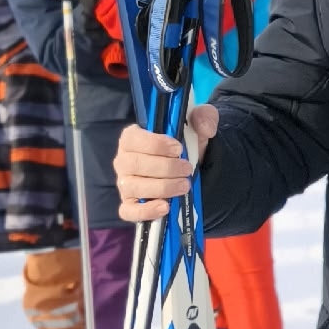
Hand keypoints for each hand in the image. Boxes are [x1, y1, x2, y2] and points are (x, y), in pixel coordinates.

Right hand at [115, 104, 217, 219]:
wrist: (192, 170)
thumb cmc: (187, 145)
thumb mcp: (199, 125)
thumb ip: (204, 117)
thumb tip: (204, 127)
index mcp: (133, 138)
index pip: (132, 139)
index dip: (155, 144)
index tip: (178, 148)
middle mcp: (124, 161)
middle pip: (134, 164)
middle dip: (165, 167)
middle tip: (188, 169)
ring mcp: (125, 184)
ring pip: (133, 187)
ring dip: (162, 187)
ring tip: (184, 186)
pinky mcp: (129, 205)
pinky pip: (128, 211)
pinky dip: (145, 211)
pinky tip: (165, 207)